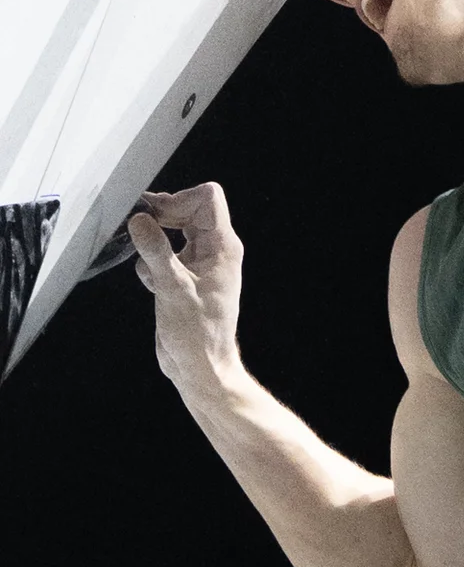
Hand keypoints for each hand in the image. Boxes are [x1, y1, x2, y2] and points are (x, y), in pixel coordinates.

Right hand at [127, 183, 245, 408]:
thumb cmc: (196, 335)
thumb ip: (155, 252)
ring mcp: (200, 265)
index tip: (154, 218)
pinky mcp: (185, 279)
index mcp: (222, 247)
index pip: (207, 198)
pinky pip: (165, 254)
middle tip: (139, 231)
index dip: (178, 200)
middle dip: (162, 216)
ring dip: (154, 242)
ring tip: (146, 262)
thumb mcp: (172, 289)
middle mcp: (214, 252)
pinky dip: (152, 262)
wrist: (200, 368)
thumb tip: (139, 220)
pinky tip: (150, 282)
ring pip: (174, 232)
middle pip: (188, 210)